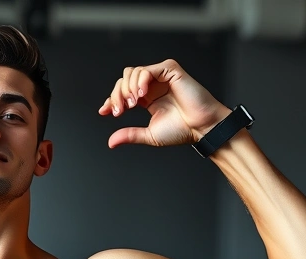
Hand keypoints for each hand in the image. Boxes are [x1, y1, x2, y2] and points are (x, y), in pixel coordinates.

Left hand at [98, 59, 229, 148]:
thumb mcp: (150, 134)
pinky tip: (141, 96)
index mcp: (147, 98)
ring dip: (127, 88)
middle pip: (124, 79)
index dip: (111, 99)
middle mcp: (153, 85)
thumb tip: (111, 142)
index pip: (123, 91)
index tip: (104, 112)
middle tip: (119, 110)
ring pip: (132, 72)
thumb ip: (130, 134)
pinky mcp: (170, 70)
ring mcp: (161, 76)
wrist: (201, 127)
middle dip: (117, 95)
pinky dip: (140, 81)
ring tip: (133, 104)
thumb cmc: (182, 130)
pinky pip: (147, 70)